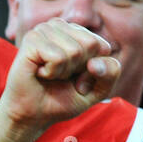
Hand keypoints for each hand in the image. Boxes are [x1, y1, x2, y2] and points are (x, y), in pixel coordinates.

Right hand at [0, 18, 120, 141]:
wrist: (33, 115)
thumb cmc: (62, 99)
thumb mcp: (97, 90)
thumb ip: (110, 74)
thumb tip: (95, 62)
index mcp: (77, 32)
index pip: (103, 46)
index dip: (94, 71)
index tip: (77, 79)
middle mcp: (60, 26)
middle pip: (90, 45)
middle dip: (79, 70)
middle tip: (62, 78)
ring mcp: (45, 30)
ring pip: (75, 51)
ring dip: (64, 72)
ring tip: (50, 74)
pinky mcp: (32, 39)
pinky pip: (58, 57)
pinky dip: (52, 72)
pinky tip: (40, 72)